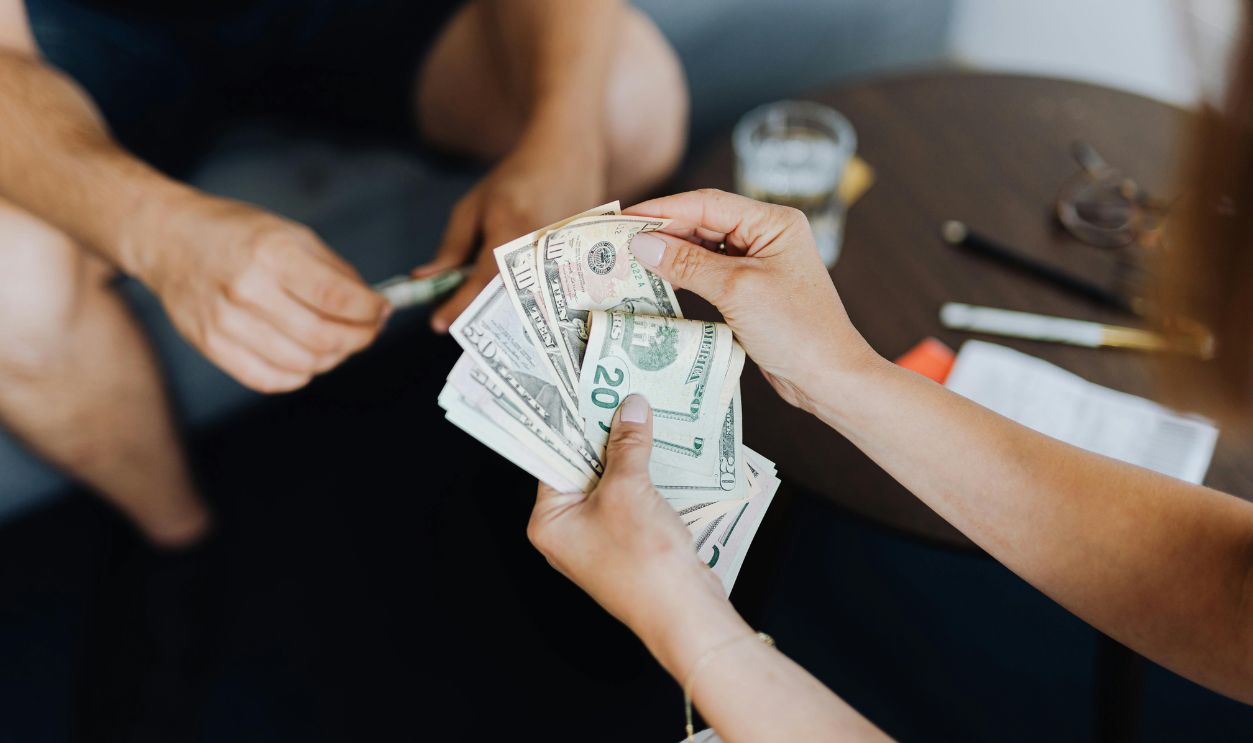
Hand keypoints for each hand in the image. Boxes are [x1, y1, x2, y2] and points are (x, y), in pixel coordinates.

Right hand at [142, 197, 388, 392]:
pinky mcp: (211, 345)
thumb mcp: (290, 233)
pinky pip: (269, 379)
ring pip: (302, 363)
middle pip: (323, 337)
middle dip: (360, 338)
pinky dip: (299, 374)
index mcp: (271, 253)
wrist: (169, 239)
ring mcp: (225, 321)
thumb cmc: (236, 233)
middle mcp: (247, 289)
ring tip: (339, 342)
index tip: (383, 310)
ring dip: (333, 358)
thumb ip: (334, 271)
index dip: (370, 311)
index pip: (337, 298)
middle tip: (369, 331)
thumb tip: (372, 305)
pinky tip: (307, 357)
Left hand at [413, 130, 605, 331]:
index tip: (437, 324)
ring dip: (501, 310)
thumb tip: (427, 280)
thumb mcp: (473, 207)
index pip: (482, 280)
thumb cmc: (515, 179)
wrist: (568, 158)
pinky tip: (509, 298)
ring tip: (483, 309)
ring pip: (527, 301)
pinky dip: (522, 299)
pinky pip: (545, 293)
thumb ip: (453, 246)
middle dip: (479, 314)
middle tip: (459, 319)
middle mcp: (540, 248)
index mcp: (510, 229)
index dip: (459, 305)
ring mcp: (562, 257)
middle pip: (506, 299)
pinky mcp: (575, 263)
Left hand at [527, 394, 733, 653]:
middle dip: (603, 435)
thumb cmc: (643, 557)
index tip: (585, 389)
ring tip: (642, 412)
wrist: (683, 611)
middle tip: (619, 392)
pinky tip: (659, 450)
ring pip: (608, 482)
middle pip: (581, 468)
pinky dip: (642, 476)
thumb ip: (627, 445)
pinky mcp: (627, 542)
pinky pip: (628, 499)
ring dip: (627, 454)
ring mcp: (597, 539)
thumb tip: (630, 407)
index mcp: (549, 521)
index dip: (570, 423)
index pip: (552, 458)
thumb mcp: (629, 489)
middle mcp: (567, 532)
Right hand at [625, 189, 878, 411]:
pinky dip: (685, 274)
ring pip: (704, 247)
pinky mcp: (752, 289)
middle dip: (662, 231)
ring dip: (671, 253)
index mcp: (773, 222)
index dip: (662, 209)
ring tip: (631, 260)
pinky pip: (710, 272)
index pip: (707, 204)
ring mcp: (760, 262)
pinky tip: (660, 280)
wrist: (828, 377)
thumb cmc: (796, 330)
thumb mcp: (737, 291)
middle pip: (704, 222)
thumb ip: (688, 263)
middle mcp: (767, 235)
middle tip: (618, 241)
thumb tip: (642, 243)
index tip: (624, 218)